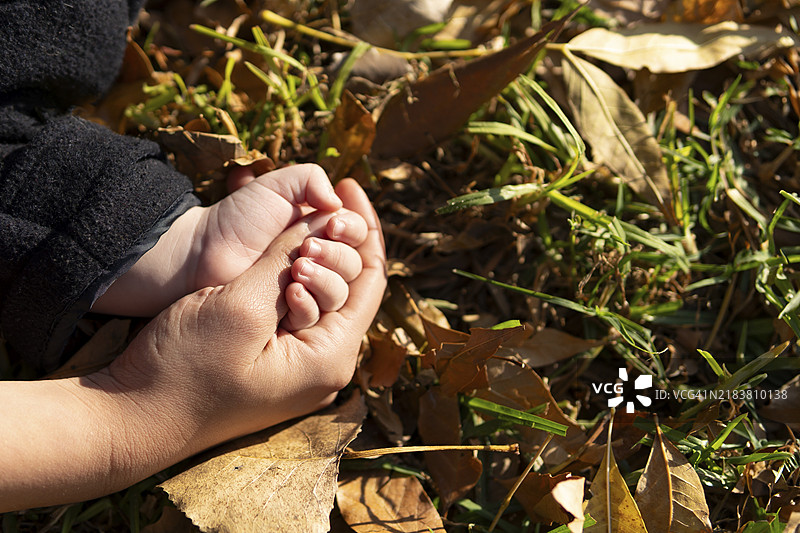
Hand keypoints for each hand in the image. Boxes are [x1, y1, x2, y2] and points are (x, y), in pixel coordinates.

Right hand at [0, 179, 385, 510]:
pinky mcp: (274, 367)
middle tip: (311, 212)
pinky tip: (278, 260)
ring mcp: (299, 371)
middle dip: (335, 244)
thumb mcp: (240, 305)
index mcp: (330, 358)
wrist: (132, 422)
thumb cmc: (183, 369)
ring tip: (293, 236)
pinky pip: (298, 313)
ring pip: (324, 299)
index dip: (366, 228)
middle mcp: (325, 368)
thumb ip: (286, 260)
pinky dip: (292, 280)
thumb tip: (323, 220)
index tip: (349, 185)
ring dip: (312, 261)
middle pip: (351, 289)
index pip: (371, 280)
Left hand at [92, 164, 363, 316]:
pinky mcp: (290, 320)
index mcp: (321, 233)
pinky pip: (316, 316)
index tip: (333, 223)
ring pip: (340, 293)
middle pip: (354, 265)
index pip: (358, 235)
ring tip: (298, 267)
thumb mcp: (276, 186)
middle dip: (337, 254)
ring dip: (326, 278)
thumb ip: (311, 179)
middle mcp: (319, 264)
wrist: (201, 253)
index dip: (353, 228)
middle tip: (307, 247)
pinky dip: (308, 303)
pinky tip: (291, 290)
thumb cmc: (236, 219)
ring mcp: (306, 293)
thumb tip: (338, 202)